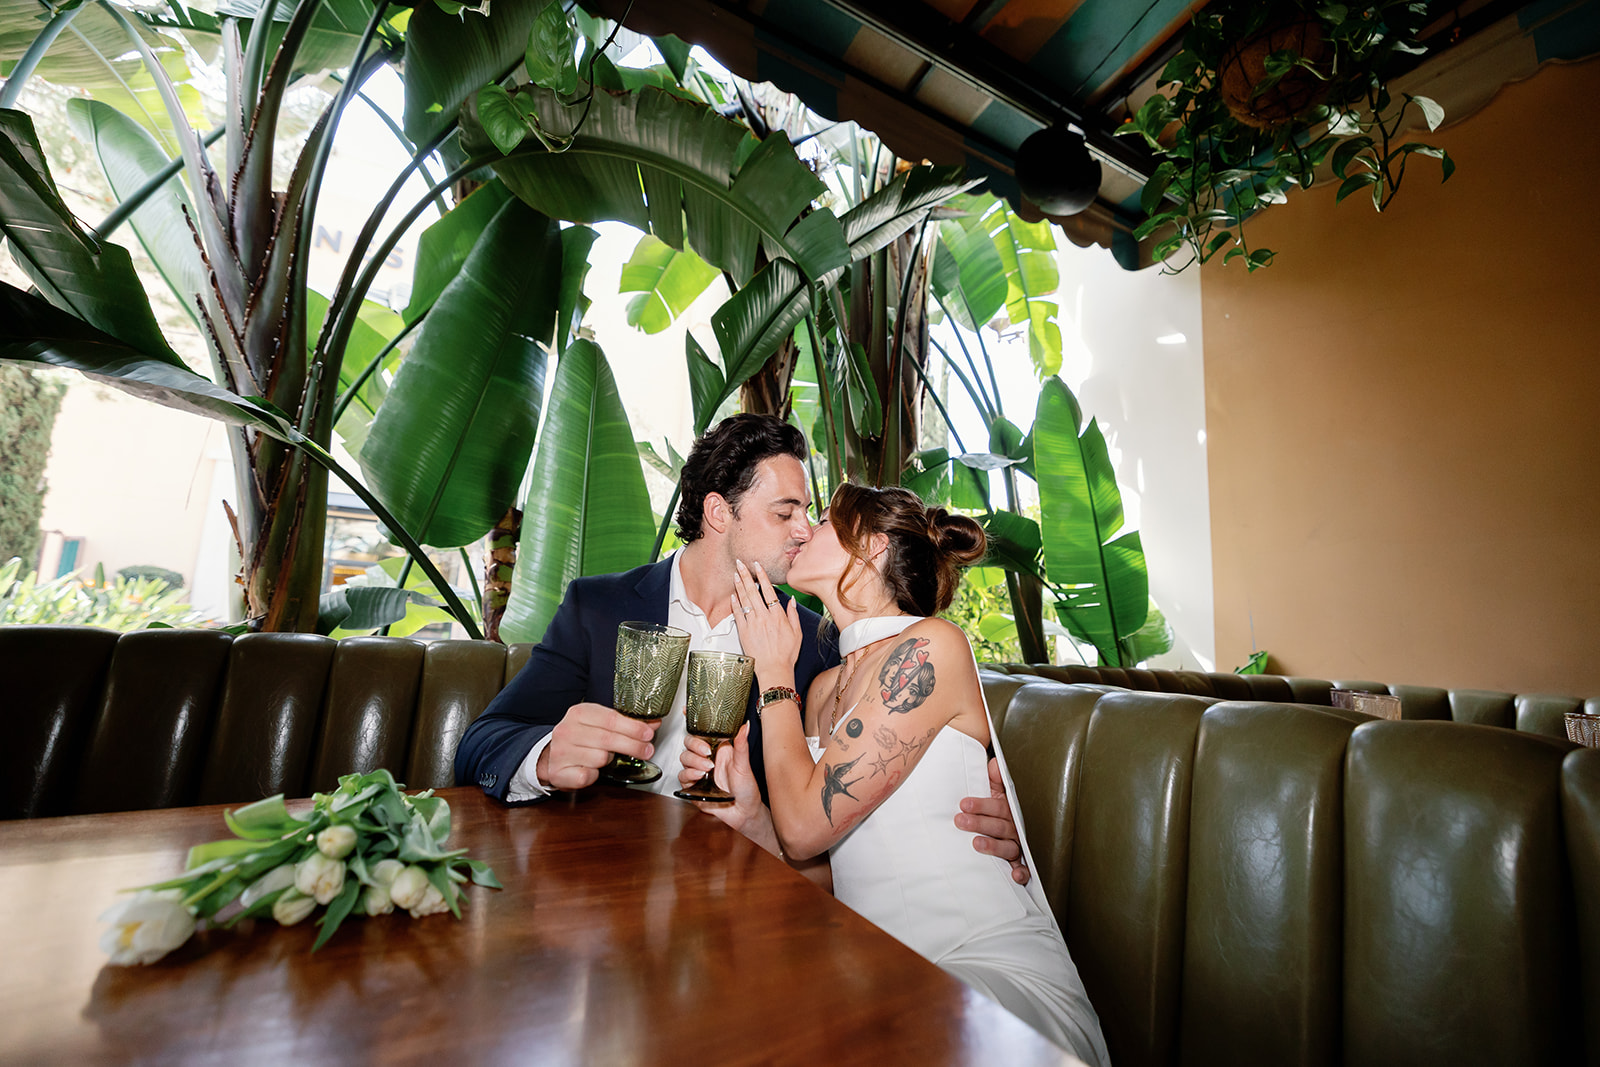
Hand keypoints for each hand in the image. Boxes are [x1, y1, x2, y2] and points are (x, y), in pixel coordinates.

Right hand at [535, 702, 658, 790]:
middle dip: (633, 745)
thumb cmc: (580, 739)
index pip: (610, 718)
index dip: (633, 727)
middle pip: (608, 738)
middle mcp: (567, 730)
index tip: (649, 733)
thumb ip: (626, 723)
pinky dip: (595, 775)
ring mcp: (561, 751)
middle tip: (647, 750)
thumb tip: (652, 723)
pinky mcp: (559, 772)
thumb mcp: (600, 725)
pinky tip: (593, 770)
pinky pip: (587, 776)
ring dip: (609, 760)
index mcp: (579, 713)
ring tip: (607, 757)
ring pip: (600, 758)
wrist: (551, 757)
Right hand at [688, 724, 778, 851]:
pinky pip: (682, 775)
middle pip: (689, 743)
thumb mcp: (744, 765)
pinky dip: (689, 774)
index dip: (695, 725)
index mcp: (719, 749)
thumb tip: (746, 726)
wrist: (743, 812)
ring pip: (684, 758)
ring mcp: (699, 771)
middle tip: (706, 753)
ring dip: (694, 761)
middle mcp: (707, 758)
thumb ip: (742, 745)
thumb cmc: (747, 789)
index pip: (702, 732)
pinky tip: (699, 777)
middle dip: (695, 746)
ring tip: (707, 769)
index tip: (690, 717)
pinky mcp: (693, 785)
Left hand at [730, 559, 801, 682]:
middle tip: (740, 563)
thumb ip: (793, 614)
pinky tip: (732, 595)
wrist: (774, 670)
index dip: (762, 576)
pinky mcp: (744, 632)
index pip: (768, 590)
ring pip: (744, 600)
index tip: (757, 565)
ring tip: (735, 574)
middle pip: (753, 591)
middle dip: (746, 575)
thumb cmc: (787, 654)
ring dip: (739, 586)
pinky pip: (737, 615)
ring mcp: (753, 624)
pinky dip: (734, 604)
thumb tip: (791, 600)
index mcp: (778, 616)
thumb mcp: (797, 633)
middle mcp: (764, 617)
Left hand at [956, 755, 1029, 884]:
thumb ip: (995, 777)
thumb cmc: (996, 806)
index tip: (964, 804)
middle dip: (979, 823)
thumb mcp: (996, 790)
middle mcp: (1015, 827)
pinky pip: (1024, 869)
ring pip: (1008, 846)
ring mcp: (1018, 845)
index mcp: (1009, 808)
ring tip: (976, 843)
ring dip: (994, 846)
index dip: (981, 805)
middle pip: (999, 825)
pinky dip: (1022, 873)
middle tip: (960, 821)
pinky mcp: (1019, 862)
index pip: (996, 806)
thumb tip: (995, 764)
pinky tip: (1015, 876)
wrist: (1009, 821)